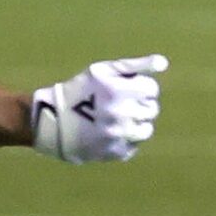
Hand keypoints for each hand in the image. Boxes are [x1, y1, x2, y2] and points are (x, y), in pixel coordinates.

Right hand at [30, 55, 167, 163]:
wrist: (52, 122)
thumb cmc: (80, 90)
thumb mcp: (103, 71)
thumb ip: (135, 65)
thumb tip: (163, 63)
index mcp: (118, 91)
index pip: (151, 88)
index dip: (139, 86)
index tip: (126, 88)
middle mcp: (121, 114)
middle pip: (152, 108)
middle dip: (139, 104)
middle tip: (120, 104)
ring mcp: (119, 136)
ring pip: (146, 129)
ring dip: (136, 123)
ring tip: (118, 119)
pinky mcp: (115, 152)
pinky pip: (134, 145)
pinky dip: (126, 139)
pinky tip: (111, 132)